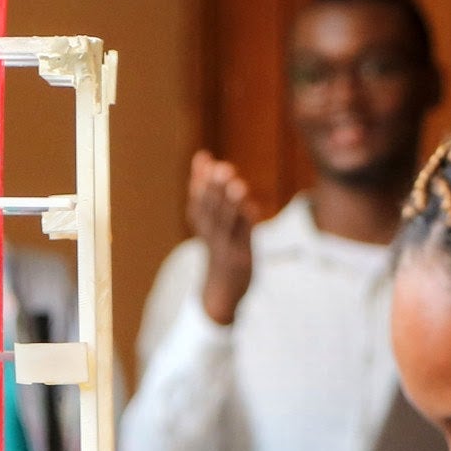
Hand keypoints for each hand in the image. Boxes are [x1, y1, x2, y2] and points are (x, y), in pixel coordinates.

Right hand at [186, 153, 259, 326]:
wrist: (220, 294)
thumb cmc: (219, 254)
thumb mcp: (211, 227)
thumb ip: (209, 198)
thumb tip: (203, 165)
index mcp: (203, 227)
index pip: (198, 198)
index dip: (200, 178)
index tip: (204, 156)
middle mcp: (211, 236)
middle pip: (210, 208)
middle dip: (215, 187)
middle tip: (222, 166)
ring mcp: (225, 248)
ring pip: (225, 223)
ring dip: (231, 203)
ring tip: (236, 183)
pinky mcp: (239, 259)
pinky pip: (242, 238)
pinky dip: (246, 222)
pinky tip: (252, 206)